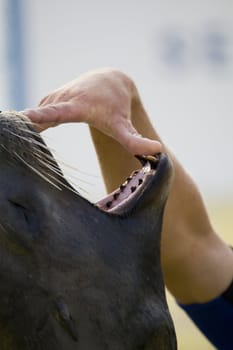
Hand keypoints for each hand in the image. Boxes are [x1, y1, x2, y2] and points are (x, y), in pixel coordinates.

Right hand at [23, 68, 160, 154]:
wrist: (109, 80)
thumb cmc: (115, 105)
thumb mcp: (123, 124)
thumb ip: (136, 140)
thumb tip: (158, 152)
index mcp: (75, 107)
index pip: (51, 113)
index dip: (35, 118)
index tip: (20, 121)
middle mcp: (59, 100)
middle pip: (34, 117)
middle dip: (22, 128)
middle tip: (10, 140)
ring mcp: (51, 99)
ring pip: (33, 118)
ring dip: (24, 130)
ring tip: (16, 141)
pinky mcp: (48, 102)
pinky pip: (35, 116)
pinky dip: (29, 126)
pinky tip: (25, 137)